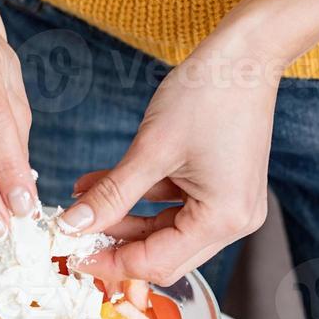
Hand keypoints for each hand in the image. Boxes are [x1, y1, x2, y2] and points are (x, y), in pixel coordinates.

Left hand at [61, 40, 278, 284]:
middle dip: (118, 246)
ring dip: (124, 220)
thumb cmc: (208, 94)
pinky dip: (142, 201)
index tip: (73, 257)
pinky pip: (176, 207)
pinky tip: (104, 186)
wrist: (245, 55)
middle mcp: (234, 221)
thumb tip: (74, 225)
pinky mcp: (222, 189)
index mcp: (223, 218)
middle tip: (75, 236)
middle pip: (165, 255)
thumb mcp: (151, 148)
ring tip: (83, 203)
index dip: (111, 263)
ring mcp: (231, 206)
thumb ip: (111, 194)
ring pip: (166, 231)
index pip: (158, 262)